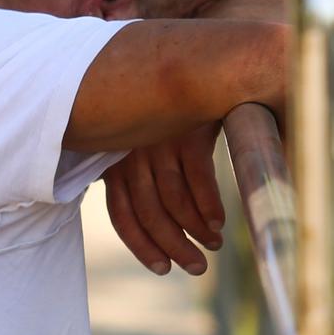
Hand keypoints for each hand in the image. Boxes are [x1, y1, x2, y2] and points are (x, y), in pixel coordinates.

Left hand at [102, 121, 225, 275]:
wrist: (198, 66)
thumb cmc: (173, 113)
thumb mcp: (148, 142)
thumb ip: (149, 179)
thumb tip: (171, 225)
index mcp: (116, 160)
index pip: (122, 215)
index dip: (142, 246)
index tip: (163, 268)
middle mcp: (133, 153)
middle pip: (150, 214)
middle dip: (173, 246)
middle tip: (196, 267)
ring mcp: (160, 141)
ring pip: (173, 202)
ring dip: (195, 231)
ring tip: (212, 245)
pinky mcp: (188, 131)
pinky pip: (198, 180)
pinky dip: (208, 207)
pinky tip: (217, 223)